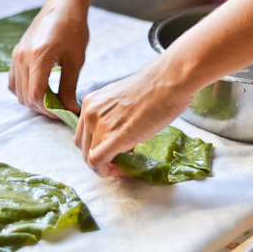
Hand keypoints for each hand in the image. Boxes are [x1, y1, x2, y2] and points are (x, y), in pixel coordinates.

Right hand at [9, 3, 88, 116]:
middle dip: (43, 108)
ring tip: (52, 100)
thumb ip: (69, 88)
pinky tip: (40, 89)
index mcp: (38, 57)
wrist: (63, 6)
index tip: (64, 113)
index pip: (36, 95)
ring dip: (33, 100)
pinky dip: (24, 90)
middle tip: (61, 109)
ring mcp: (16, 56)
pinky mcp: (15, 54)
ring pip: (17, 91)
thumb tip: (70, 111)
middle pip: (26, 96)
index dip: (50, 110)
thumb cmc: (73, 30)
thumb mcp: (75, 61)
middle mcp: (22, 57)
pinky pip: (13, 81)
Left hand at [75, 59, 193, 176]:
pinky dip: (105, 171)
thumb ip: (113, 117)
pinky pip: (98, 161)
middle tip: (116, 163)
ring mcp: (101, 124)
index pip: (82, 134)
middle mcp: (90, 113)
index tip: (109, 153)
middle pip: (83, 147)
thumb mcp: (123, 101)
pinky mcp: (115, 136)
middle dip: (98, 160)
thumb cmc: (154, 88)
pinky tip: (118, 170)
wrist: (170, 80)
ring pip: (89, 157)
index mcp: (91, 102)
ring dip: (103, 166)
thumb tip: (118, 139)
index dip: (93, 148)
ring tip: (120, 165)